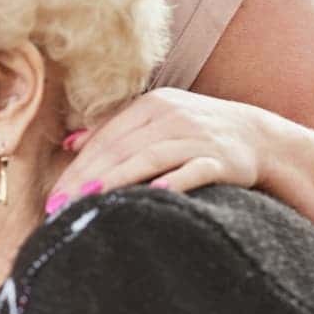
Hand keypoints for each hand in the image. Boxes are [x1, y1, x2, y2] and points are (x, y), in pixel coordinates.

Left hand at [48, 88, 271, 209]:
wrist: (260, 137)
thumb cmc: (198, 132)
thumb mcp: (158, 119)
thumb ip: (114, 128)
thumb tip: (68, 144)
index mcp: (152, 106)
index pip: (105, 138)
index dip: (76, 167)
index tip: (52, 195)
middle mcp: (172, 117)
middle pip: (119, 149)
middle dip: (85, 179)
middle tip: (58, 207)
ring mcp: (197, 137)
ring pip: (148, 158)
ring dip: (115, 180)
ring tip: (87, 201)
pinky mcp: (222, 160)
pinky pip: (194, 172)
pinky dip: (174, 182)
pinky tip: (154, 195)